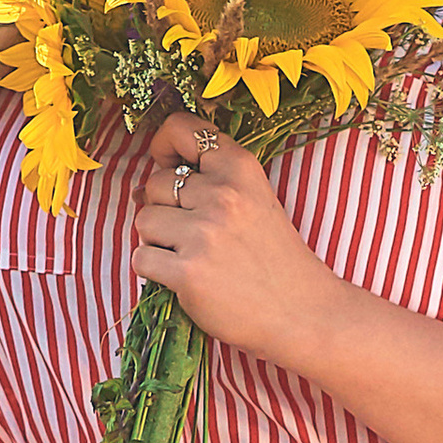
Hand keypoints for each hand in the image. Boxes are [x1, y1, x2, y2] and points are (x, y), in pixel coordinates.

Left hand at [133, 113, 344, 364]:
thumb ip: (208, 183)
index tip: (170, 166)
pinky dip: (154, 272)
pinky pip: (141, 259)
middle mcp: (223, 195)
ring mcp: (204, 234)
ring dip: (157, 241)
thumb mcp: (255, 201)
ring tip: (191, 257)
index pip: (181, 128)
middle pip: (155, 184)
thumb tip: (140, 188)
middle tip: (195, 235)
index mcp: (241, 168)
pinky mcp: (188, 273)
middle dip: (165, 209)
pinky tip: (185, 278)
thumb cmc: (274, 260)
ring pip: (143, 221)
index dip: (164, 147)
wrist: (302, 314)